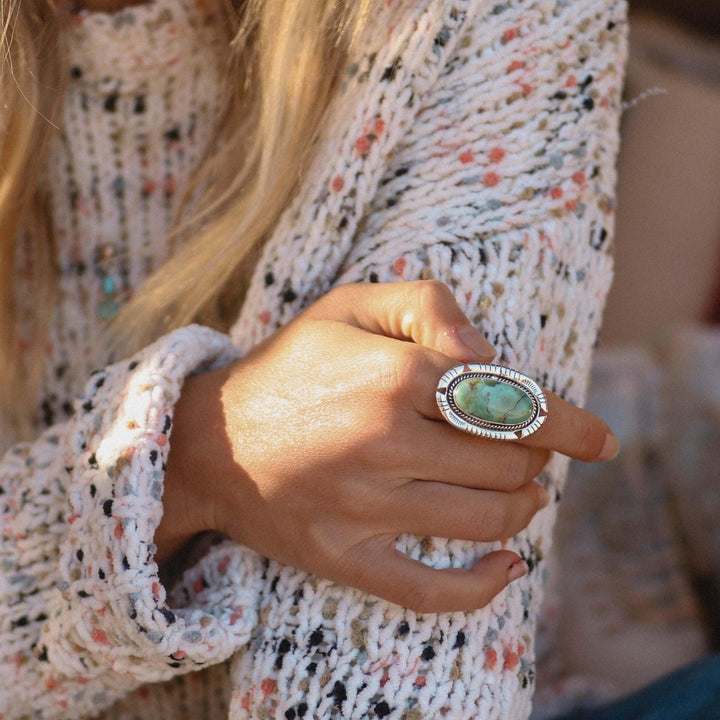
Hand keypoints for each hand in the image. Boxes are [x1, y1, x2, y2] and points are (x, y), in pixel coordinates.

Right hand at [160, 281, 617, 611]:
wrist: (208, 441)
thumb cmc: (290, 366)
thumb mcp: (350, 306)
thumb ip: (428, 305)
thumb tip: (489, 353)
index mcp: (393, 375)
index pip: (509, 402)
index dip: (566, 422)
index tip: (599, 438)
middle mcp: (383, 442)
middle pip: (508, 462)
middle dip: (533, 455)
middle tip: (522, 449)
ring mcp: (363, 507)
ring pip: (486, 519)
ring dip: (522, 505)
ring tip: (519, 490)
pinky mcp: (344, 556)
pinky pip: (431, 590)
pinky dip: (485, 584)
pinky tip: (508, 567)